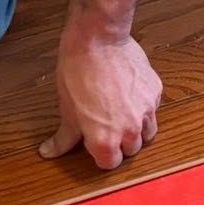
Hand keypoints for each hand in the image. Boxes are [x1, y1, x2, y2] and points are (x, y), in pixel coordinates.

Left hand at [42, 30, 161, 169]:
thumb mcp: (66, 109)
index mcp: (105, 139)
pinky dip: (144, 107)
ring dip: (137, 129)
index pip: (111, 164)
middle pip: (131, 150)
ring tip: (122, 114)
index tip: (96, 143)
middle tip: (108, 127)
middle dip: (121, 143)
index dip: (102, 155)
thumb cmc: (77, 75)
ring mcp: (146, 110)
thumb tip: (48, 153)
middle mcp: (130, 130)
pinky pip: (153, 108)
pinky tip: (130, 93)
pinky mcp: (155, 91)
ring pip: (148, 132)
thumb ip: (64, 137)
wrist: (98, 41)